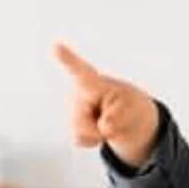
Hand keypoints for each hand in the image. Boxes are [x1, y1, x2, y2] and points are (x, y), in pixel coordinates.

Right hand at [54, 42, 159, 166]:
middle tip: (114, 117)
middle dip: (103, 126)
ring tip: (106, 121)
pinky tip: (98, 131)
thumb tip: (103, 127)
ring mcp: (73, 109)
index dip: (67, 59)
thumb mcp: (132, 110)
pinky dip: (93, 141)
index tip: (56, 46)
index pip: (80, 71)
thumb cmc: (128, 106)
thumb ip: (119, 117)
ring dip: (99, 134)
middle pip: (84, 120)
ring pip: (82, 133)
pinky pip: (80, 140)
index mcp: (94, 83)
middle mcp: (78, 93)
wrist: (126, 117)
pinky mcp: (72, 123)